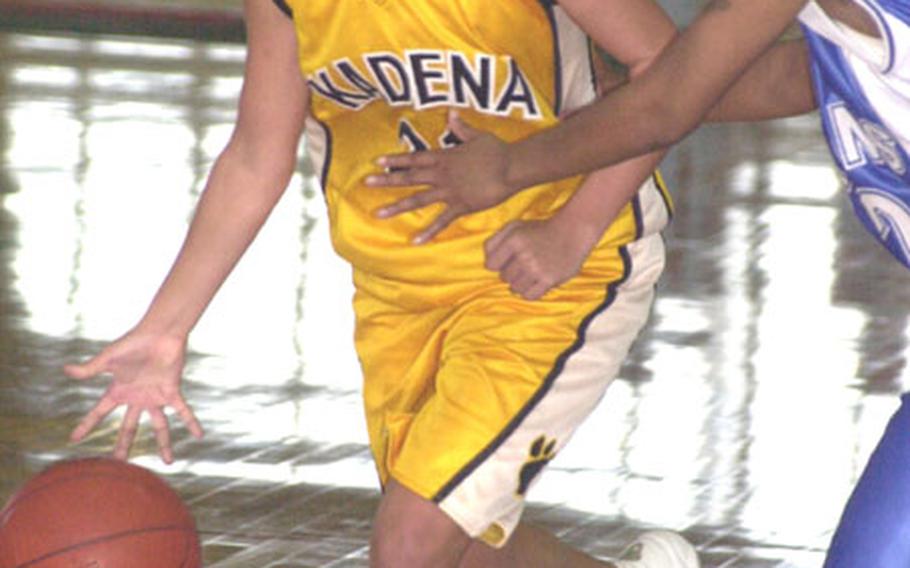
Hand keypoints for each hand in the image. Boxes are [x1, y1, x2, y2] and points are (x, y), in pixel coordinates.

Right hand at [64, 330, 203, 463]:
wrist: (159, 333)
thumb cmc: (133, 342)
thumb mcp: (108, 357)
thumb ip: (90, 368)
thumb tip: (65, 370)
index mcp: (118, 390)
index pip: (99, 412)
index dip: (87, 425)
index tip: (74, 439)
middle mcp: (137, 398)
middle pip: (129, 427)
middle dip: (124, 445)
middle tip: (119, 464)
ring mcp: (155, 396)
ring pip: (160, 426)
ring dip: (164, 444)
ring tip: (169, 462)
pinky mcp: (172, 391)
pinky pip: (183, 411)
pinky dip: (191, 422)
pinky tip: (199, 435)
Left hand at [366, 111, 516, 243]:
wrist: (512, 167)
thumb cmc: (497, 150)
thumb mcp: (477, 135)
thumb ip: (462, 127)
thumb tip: (452, 113)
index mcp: (444, 157)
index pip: (414, 158)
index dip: (395, 160)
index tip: (377, 161)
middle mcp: (442, 174)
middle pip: (409, 177)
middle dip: (387, 180)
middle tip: (366, 183)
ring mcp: (449, 191)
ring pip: (418, 199)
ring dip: (397, 206)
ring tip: (378, 214)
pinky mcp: (460, 206)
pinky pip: (441, 221)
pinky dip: (428, 232)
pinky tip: (414, 241)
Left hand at [485, 217, 592, 300]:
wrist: (572, 231)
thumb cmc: (540, 230)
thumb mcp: (515, 226)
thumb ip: (495, 241)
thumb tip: (487, 263)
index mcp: (514, 240)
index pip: (490, 265)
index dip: (497, 264)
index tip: (508, 260)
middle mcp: (524, 255)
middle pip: (504, 278)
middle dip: (510, 273)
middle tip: (523, 265)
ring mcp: (537, 269)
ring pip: (515, 288)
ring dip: (520, 284)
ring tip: (530, 274)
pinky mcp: (549, 279)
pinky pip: (529, 296)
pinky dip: (529, 292)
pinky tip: (535, 283)